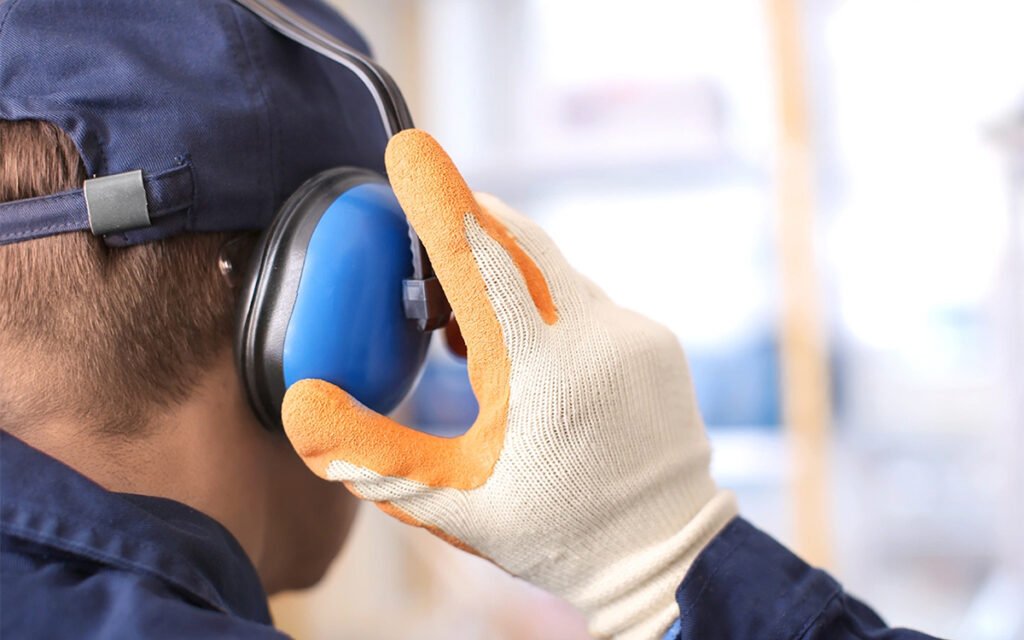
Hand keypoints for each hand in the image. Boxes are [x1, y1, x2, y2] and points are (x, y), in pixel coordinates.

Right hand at [282, 130, 736, 638]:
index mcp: (543, 372)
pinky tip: (519, 347)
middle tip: (419, 253)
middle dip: (465, 228)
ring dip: (502, 274)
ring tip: (457, 331)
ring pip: (553, 269)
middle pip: (521, 242)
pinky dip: (543, 300)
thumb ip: (373, 455)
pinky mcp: (652, 340)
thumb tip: (304, 409)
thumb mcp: (452, 503)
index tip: (410, 150)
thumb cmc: (556, 533)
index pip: (481, 261)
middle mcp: (598, 336)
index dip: (439, 200)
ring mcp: (635, 333)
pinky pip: (585, 296)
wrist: (664, 555)